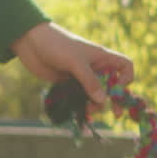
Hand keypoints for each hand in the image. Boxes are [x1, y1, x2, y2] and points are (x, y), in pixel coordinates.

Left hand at [11, 22, 134, 115]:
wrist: (31, 42)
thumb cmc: (56, 45)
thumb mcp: (75, 62)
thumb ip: (89, 81)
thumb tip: (103, 100)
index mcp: (102, 57)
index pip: (125, 66)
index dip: (126, 78)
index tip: (117, 88)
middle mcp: (95, 67)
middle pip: (113, 85)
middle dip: (115, 99)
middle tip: (116, 114)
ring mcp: (82, 76)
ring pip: (97, 95)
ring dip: (96, 105)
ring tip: (88, 110)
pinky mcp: (70, 84)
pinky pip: (81, 98)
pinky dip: (83, 107)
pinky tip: (81, 115)